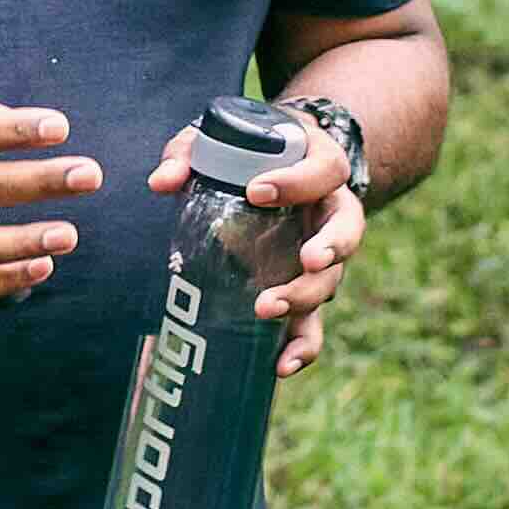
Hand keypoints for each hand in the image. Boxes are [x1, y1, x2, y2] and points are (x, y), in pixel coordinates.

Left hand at [153, 121, 369, 369]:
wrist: (273, 172)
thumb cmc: (245, 155)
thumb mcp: (217, 142)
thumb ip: (190, 155)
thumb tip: (161, 183)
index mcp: (319, 165)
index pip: (323, 170)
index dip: (297, 182)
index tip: (256, 191)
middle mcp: (332, 212)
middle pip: (347, 230)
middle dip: (330, 248)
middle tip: (306, 259)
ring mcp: (323, 255)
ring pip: (332, 281)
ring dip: (305, 298)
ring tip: (267, 310)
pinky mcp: (306, 290)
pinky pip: (313, 323)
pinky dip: (301, 347)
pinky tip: (280, 366)